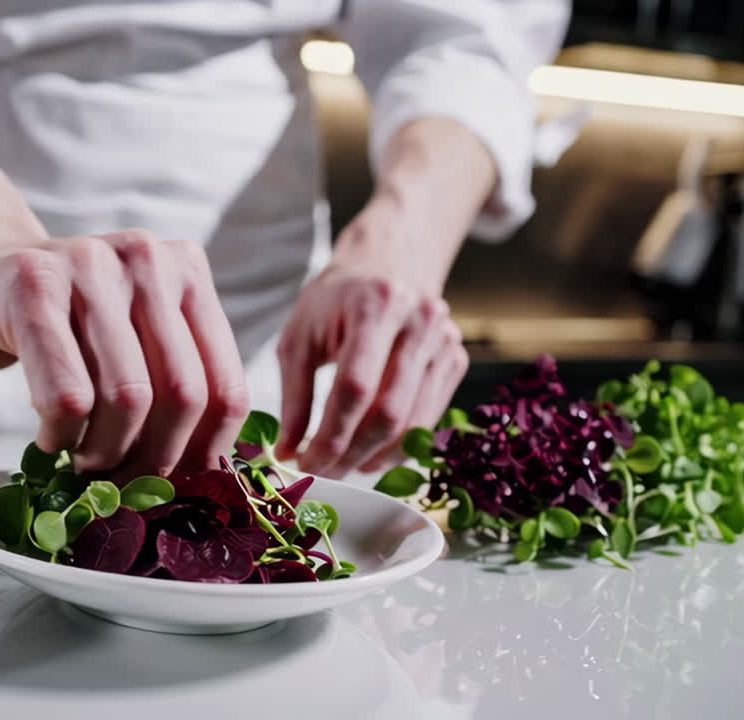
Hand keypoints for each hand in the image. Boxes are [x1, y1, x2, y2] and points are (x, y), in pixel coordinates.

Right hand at [0, 229, 249, 475]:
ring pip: (127, 398)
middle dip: (154, 460)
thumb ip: (172, 379)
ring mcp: (89, 264)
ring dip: (105, 453)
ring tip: (85, 461)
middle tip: (125, 483)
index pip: (224, 384)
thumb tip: (206, 472)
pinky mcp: (33, 285)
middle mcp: (147, 259)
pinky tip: (52, 437)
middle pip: (182, 395)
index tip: (181, 484)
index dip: (207, 450)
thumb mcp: (133, 334)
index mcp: (187, 271)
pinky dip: (62, 435)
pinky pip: (67, 394)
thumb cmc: (63, 321)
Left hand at [276, 202, 467, 478]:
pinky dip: (399, 445)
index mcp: (375, 305)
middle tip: (325, 473)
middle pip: (388, 410)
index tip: (308, 462)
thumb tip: (288, 454)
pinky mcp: (456, 358)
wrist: (387, 262)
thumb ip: (293, 396)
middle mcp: (420, 320)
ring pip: (413, 421)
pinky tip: (371, 453)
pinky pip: (429, 417)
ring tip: (345, 467)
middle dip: (353, 452)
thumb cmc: (334, 300)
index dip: (331, 434)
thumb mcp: (300, 336)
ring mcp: (445, 340)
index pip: (355, 386)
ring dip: (377, 456)